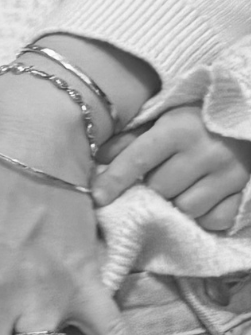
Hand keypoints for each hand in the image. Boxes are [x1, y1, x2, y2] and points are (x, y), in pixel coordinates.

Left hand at [93, 106, 250, 230]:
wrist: (245, 114)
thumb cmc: (195, 117)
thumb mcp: (162, 118)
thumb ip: (130, 138)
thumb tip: (99, 158)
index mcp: (177, 129)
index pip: (138, 159)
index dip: (115, 180)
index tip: (97, 197)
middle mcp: (203, 152)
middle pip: (160, 188)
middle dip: (151, 187)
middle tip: (156, 176)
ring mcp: (227, 174)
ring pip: (186, 208)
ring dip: (176, 203)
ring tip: (179, 187)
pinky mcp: (243, 191)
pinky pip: (215, 220)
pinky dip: (204, 216)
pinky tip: (200, 201)